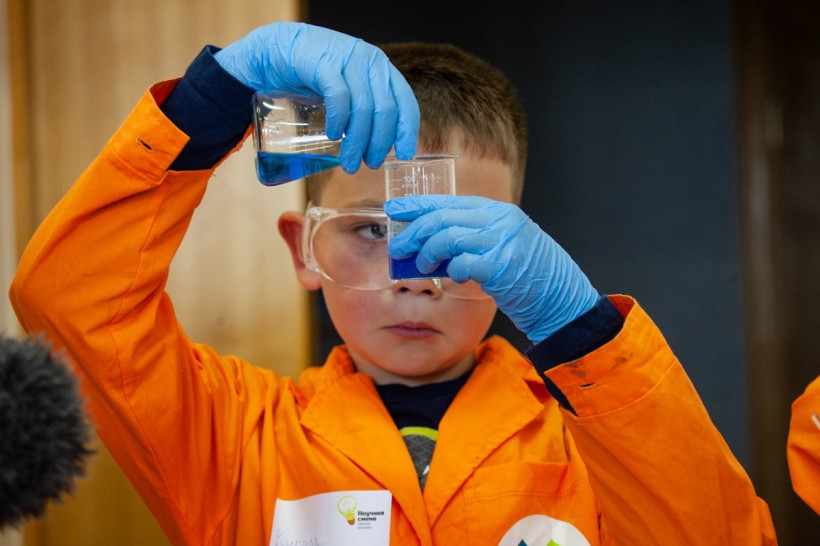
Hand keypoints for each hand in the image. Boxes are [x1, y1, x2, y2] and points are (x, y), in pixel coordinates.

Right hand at [215, 22, 418, 171]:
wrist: (274, 49)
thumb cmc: (312, 75)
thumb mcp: (347, 89)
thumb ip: (363, 108)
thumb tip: (374, 146)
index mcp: (381, 69)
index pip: (405, 102)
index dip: (407, 131)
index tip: (404, 155)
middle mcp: (369, 61)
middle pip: (385, 110)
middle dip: (379, 143)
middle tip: (369, 164)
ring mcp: (347, 60)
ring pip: (363, 108)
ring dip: (357, 141)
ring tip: (349, 162)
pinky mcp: (323, 63)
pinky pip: (339, 97)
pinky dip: (339, 120)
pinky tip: (334, 135)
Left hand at [385, 195, 598, 342]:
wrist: (561, 300)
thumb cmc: (527, 276)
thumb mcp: (500, 245)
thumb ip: (471, 238)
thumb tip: (427, 244)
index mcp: (497, 211)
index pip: (448, 201)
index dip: (417, 205)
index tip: (394, 209)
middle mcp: (500, 220)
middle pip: (442, 218)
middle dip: (414, 233)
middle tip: (399, 247)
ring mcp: (503, 241)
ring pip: (447, 237)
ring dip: (427, 254)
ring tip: (422, 266)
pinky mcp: (503, 266)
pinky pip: (462, 263)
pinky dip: (452, 271)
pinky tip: (453, 277)